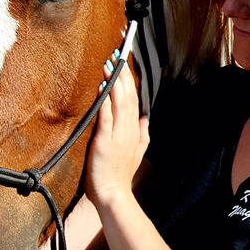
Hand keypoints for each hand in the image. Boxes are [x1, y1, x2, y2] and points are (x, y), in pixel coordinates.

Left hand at [85, 53, 149, 207]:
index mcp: (134, 131)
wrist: (113, 195)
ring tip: (111, 65)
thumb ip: (143, 133)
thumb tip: (145, 118)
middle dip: (123, 75)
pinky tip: (104, 88)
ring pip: (120, 103)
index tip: (124, 63)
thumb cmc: (120, 175)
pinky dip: (106, 101)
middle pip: (128, 97)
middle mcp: (128, 130)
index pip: (133, 99)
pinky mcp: (105, 142)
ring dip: (115, 83)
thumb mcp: (137, 152)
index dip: (129, 80)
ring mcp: (118, 135)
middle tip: (118, 55)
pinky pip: (106, 117)